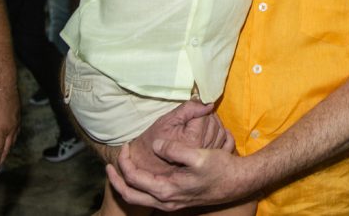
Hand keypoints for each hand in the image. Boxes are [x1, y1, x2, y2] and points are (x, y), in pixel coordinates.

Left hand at [0, 88, 19, 174]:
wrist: (3, 86)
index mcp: (1, 131)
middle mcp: (11, 129)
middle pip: (7, 148)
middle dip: (2, 159)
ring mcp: (16, 122)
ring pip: (13, 141)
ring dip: (7, 150)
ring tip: (3, 156)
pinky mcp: (18, 116)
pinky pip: (16, 132)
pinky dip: (12, 140)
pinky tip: (9, 139)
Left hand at [106, 142, 250, 210]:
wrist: (237, 183)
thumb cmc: (220, 168)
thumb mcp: (199, 155)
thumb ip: (174, 149)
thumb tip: (156, 144)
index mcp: (167, 189)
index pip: (134, 178)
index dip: (125, 162)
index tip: (125, 145)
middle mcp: (165, 200)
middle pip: (130, 195)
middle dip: (116, 179)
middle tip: (110, 164)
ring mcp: (170, 202)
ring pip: (139, 198)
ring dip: (127, 184)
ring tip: (123, 168)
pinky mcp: (176, 200)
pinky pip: (149, 197)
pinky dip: (140, 186)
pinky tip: (144, 173)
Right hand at [126, 100, 229, 171]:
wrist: (148, 163)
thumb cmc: (154, 140)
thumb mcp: (166, 121)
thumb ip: (188, 110)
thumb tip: (206, 103)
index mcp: (193, 140)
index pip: (205, 115)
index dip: (198, 109)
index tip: (189, 113)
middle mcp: (203, 149)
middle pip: (214, 122)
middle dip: (206, 115)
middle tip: (193, 116)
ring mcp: (208, 156)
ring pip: (220, 131)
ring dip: (213, 123)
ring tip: (199, 123)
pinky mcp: (210, 159)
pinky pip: (224, 141)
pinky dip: (221, 133)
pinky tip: (210, 131)